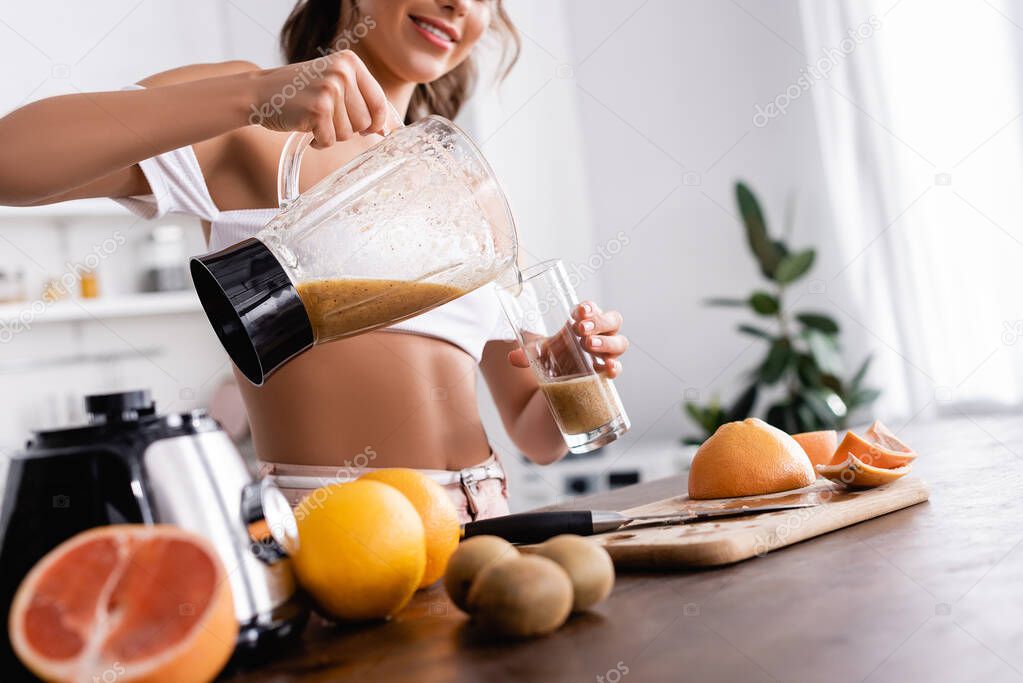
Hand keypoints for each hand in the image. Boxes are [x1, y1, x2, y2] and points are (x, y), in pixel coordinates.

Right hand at [249, 51, 395, 148]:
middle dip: (349, 128)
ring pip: (348, 133)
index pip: (380, 101)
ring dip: (332, 134)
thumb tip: (389, 130)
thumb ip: (361, 101)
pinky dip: (319, 141)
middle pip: (365, 122)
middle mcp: (342, 72)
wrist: (261, 92)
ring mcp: (329, 89)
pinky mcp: (317, 109)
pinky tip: (307, 127)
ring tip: (315, 119)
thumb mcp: (333, 84)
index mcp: (350, 63)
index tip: (375, 132)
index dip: (380, 123)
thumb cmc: (300, 92)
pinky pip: (330, 140)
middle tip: (328, 119)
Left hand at [508, 301, 627, 377]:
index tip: (578, 311)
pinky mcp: (609, 369)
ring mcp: (608, 351)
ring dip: (606, 342)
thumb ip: (529, 353)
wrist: (567, 375)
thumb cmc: (559, 353)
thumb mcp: (543, 351)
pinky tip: (606, 368)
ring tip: (588, 345)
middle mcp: (602, 333)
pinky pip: (618, 366)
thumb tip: (513, 357)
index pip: (593, 308)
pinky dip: (614, 366)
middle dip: (599, 322)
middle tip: (581, 328)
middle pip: (613, 320)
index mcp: (587, 320)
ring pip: (620, 342)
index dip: (589, 307)